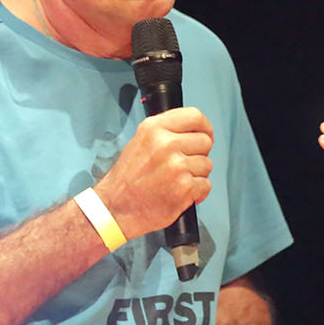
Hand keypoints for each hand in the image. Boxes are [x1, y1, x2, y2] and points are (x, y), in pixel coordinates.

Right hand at [94, 108, 212, 238]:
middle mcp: (166, 144)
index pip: (195, 116)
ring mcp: (177, 166)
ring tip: (176, 181)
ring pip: (207, 165)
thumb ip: (165, 132)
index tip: (205, 135)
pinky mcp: (185, 187)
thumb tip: (192, 132)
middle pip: (205, 142)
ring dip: (196, 175)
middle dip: (199, 155)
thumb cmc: (127, 179)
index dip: (205, 128)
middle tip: (183, 165)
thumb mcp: (140, 142)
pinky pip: (206, 185)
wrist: (116, 208)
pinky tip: (180, 193)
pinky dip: (197, 193)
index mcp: (154, 128)